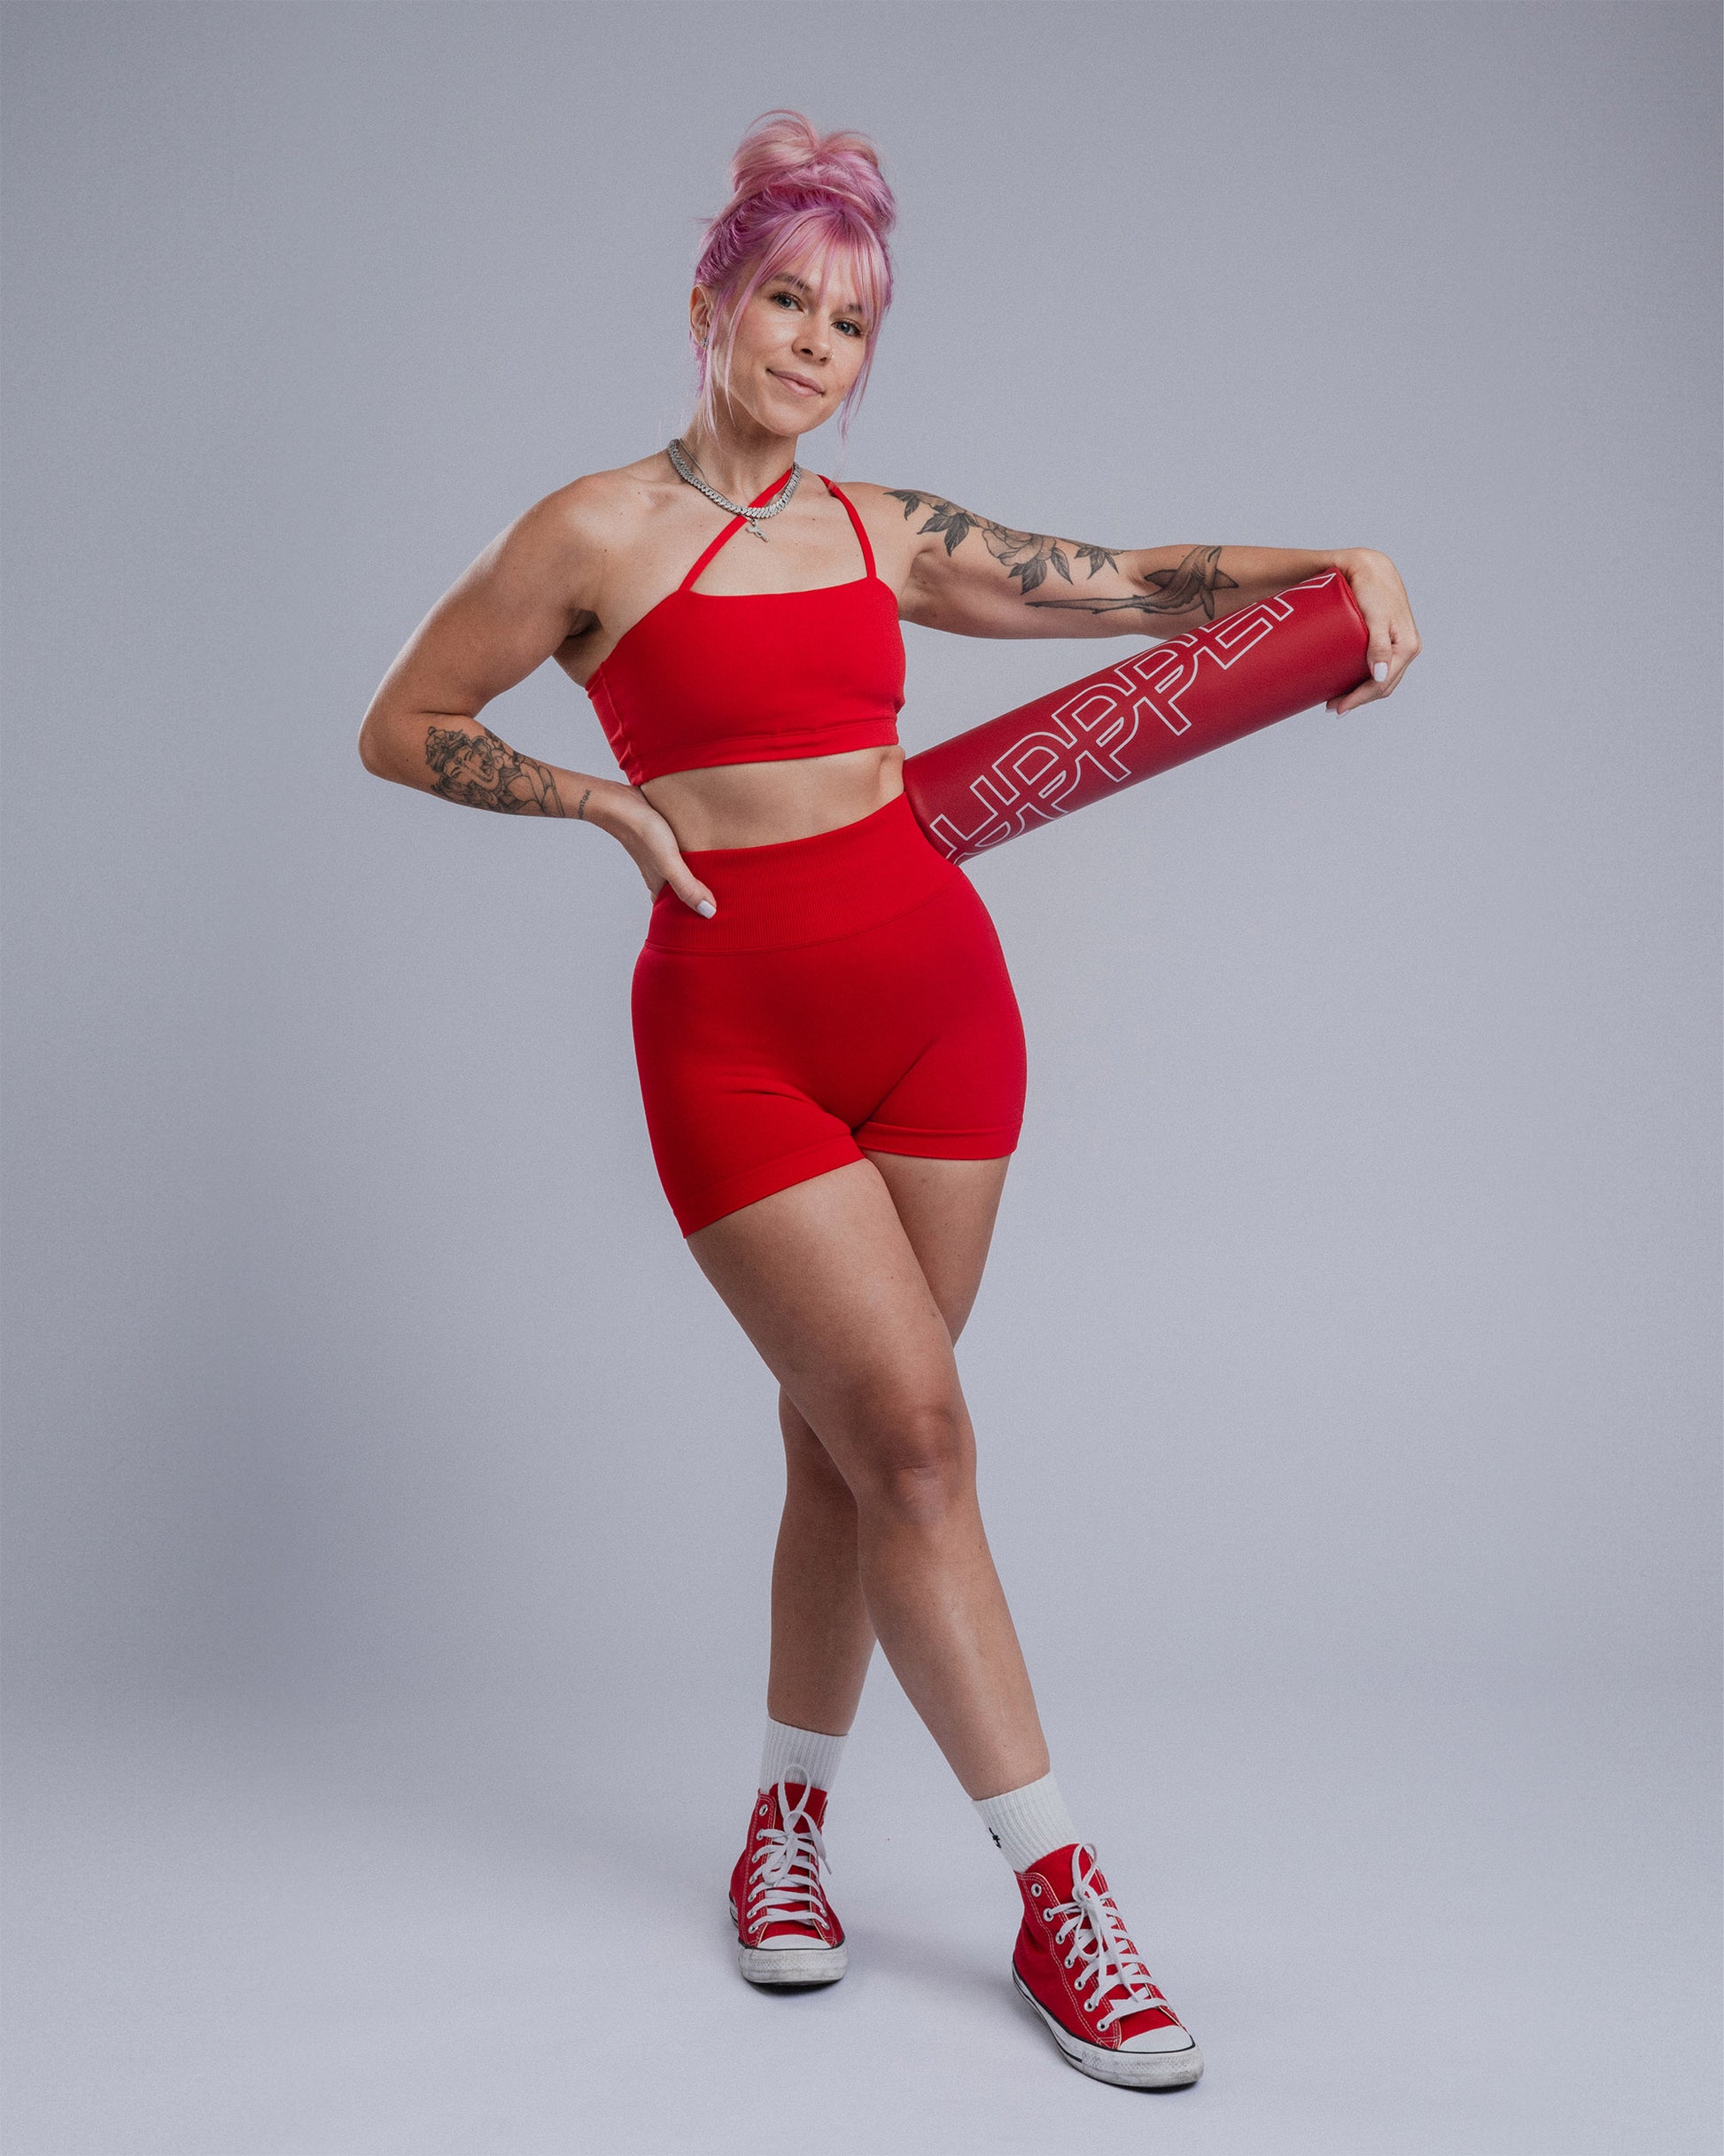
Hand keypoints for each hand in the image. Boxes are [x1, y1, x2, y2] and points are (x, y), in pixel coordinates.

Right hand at [586, 781, 717, 916]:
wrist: (621, 802)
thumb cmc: (643, 833)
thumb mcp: (670, 863)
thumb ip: (688, 887)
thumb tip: (709, 913)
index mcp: (658, 886)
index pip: (676, 910)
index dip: (693, 917)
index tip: (715, 922)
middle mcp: (658, 874)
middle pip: (680, 892)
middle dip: (698, 899)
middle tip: (724, 903)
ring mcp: (660, 857)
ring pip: (681, 873)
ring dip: (696, 878)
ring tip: (721, 881)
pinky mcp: (662, 839)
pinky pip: (680, 855)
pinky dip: (691, 859)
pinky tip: (703, 853)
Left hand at [1326, 549, 1420, 714]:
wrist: (1370, 565)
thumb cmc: (1371, 588)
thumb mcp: (1375, 617)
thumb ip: (1379, 646)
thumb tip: (1380, 676)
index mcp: (1408, 646)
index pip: (1383, 684)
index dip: (1360, 699)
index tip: (1337, 707)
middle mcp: (1407, 648)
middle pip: (1382, 685)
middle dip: (1358, 699)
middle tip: (1331, 706)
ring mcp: (1398, 645)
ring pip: (1380, 679)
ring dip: (1360, 692)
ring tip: (1335, 699)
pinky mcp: (1388, 639)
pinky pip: (1378, 666)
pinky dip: (1363, 679)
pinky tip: (1348, 682)